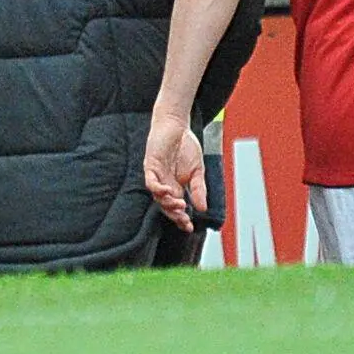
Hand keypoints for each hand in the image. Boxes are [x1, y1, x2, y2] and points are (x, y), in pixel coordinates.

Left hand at [144, 109, 205, 232]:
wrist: (178, 125)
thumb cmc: (186, 146)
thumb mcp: (197, 171)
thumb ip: (199, 189)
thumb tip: (203, 208)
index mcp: (176, 187)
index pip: (176, 209)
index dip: (181, 219)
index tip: (190, 227)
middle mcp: (164, 185)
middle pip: (165, 206)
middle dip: (174, 215)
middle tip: (184, 219)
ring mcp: (156, 176)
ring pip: (157, 197)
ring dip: (168, 203)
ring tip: (180, 205)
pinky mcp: (150, 166)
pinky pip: (150, 181)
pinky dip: (158, 188)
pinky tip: (168, 191)